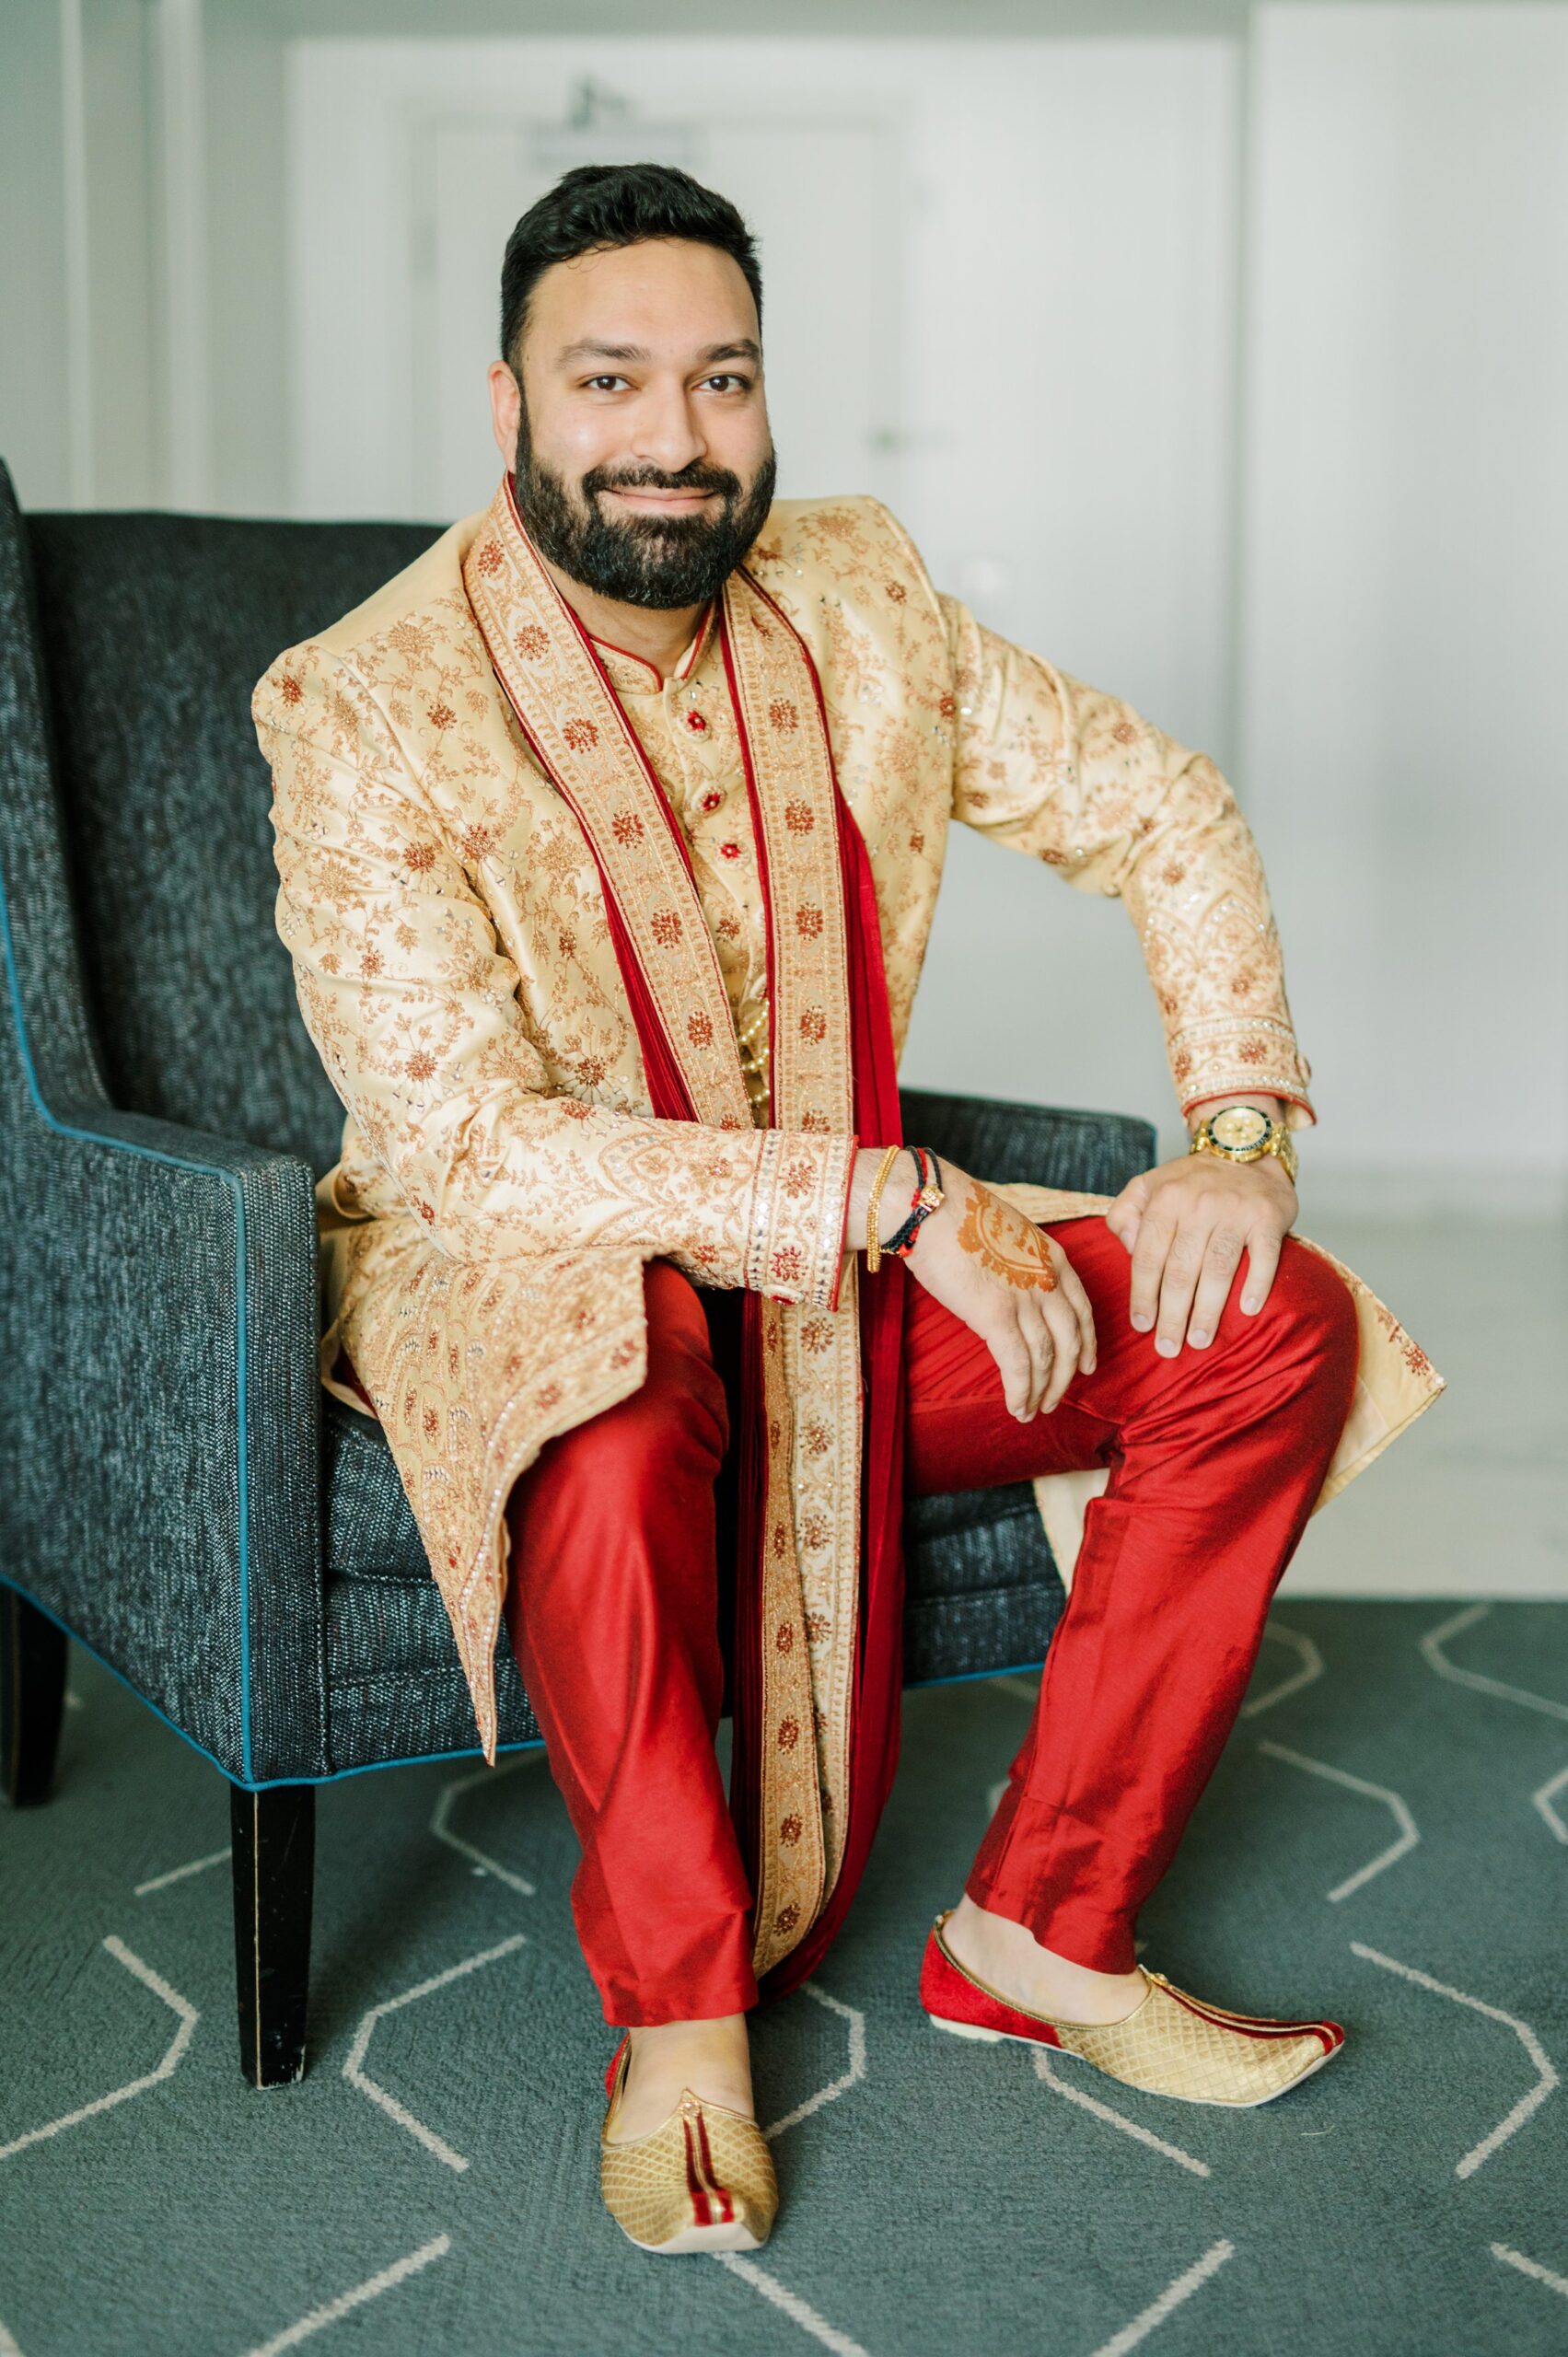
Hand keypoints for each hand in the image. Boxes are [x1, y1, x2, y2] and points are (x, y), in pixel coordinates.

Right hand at [898, 1163, 1096, 1419]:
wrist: (931, 1207)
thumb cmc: (957, 1217)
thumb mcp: (1009, 1236)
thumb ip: (1022, 1267)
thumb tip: (1013, 1292)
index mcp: (1055, 1259)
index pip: (1083, 1311)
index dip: (1087, 1344)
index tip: (1086, 1365)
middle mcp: (1049, 1281)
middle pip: (1071, 1341)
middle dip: (1064, 1377)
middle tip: (1055, 1399)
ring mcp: (1026, 1299)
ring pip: (1046, 1359)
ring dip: (1041, 1391)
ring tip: (1032, 1410)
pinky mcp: (997, 1315)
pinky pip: (1019, 1366)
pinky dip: (1021, 1392)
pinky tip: (1017, 1408)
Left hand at [1104, 1151, 1297, 1353]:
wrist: (1245, 1147)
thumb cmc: (1192, 1180)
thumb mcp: (1148, 1184)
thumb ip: (1125, 1213)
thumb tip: (1127, 1249)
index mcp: (1165, 1198)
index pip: (1148, 1256)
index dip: (1143, 1295)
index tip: (1141, 1325)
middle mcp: (1198, 1203)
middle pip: (1180, 1270)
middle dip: (1172, 1315)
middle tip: (1168, 1348)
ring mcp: (1235, 1210)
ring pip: (1217, 1269)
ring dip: (1207, 1310)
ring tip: (1198, 1341)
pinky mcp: (1268, 1216)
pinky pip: (1263, 1255)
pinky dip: (1257, 1283)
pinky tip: (1248, 1310)